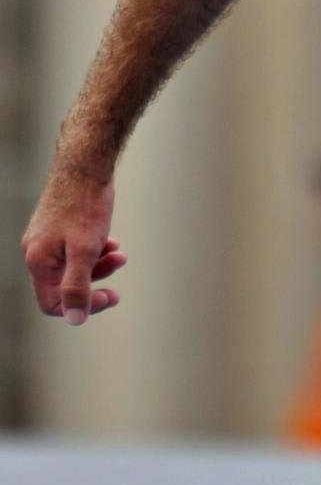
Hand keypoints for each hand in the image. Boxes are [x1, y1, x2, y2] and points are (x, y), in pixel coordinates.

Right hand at [21, 172, 124, 325]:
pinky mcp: (58, 227)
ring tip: (119, 253)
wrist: (85, 165)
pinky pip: (75, 249)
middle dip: (96, 281)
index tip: (109, 296)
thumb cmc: (84, 204)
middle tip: (119, 269)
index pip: (52, 303)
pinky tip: (111, 242)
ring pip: (73, 266)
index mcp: (39, 262)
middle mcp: (37, 252)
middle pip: (64, 285)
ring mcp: (46, 239)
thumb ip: (78, 286)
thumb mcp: (85, 251)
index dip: (82, 306)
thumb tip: (75, 319)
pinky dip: (95, 250)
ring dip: (99, 264)